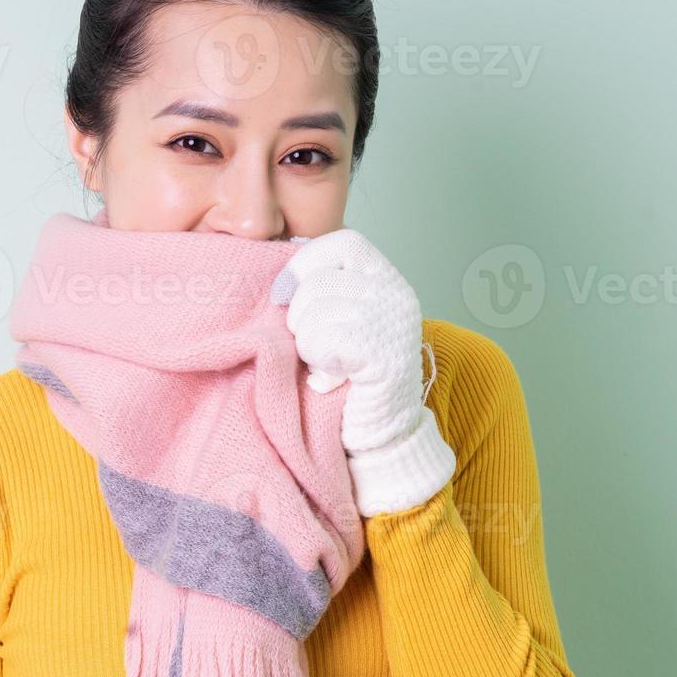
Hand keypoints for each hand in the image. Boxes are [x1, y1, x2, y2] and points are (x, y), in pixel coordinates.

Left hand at [272, 228, 455, 516]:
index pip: (342, 242)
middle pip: (319, 282)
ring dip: (308, 346)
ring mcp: (395, 323)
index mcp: (385, 278)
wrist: (378, 434)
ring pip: (316, 312)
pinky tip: (332, 379)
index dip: (305, 265)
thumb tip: (279, 281)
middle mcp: (397, 293)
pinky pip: (325, 341)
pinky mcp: (385, 354)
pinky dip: (319, 364)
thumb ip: (318, 292)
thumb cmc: (347, 377)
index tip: (285, 297)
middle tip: (314, 349)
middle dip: (300, 318)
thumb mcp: (335, 320)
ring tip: (326, 366)